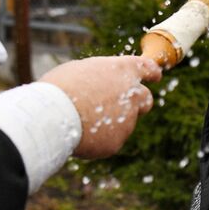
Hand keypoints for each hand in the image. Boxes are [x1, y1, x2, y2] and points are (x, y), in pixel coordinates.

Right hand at [40, 55, 160, 158]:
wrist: (53, 116)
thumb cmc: (60, 88)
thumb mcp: (80, 71)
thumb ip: (100, 78)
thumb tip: (104, 87)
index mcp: (122, 70)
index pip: (147, 67)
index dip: (152, 72)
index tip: (156, 75)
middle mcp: (131, 94)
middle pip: (145, 99)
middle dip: (138, 103)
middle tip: (124, 106)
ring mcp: (127, 120)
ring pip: (123, 122)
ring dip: (108, 121)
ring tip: (80, 119)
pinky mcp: (117, 142)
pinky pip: (109, 140)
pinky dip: (97, 138)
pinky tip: (79, 134)